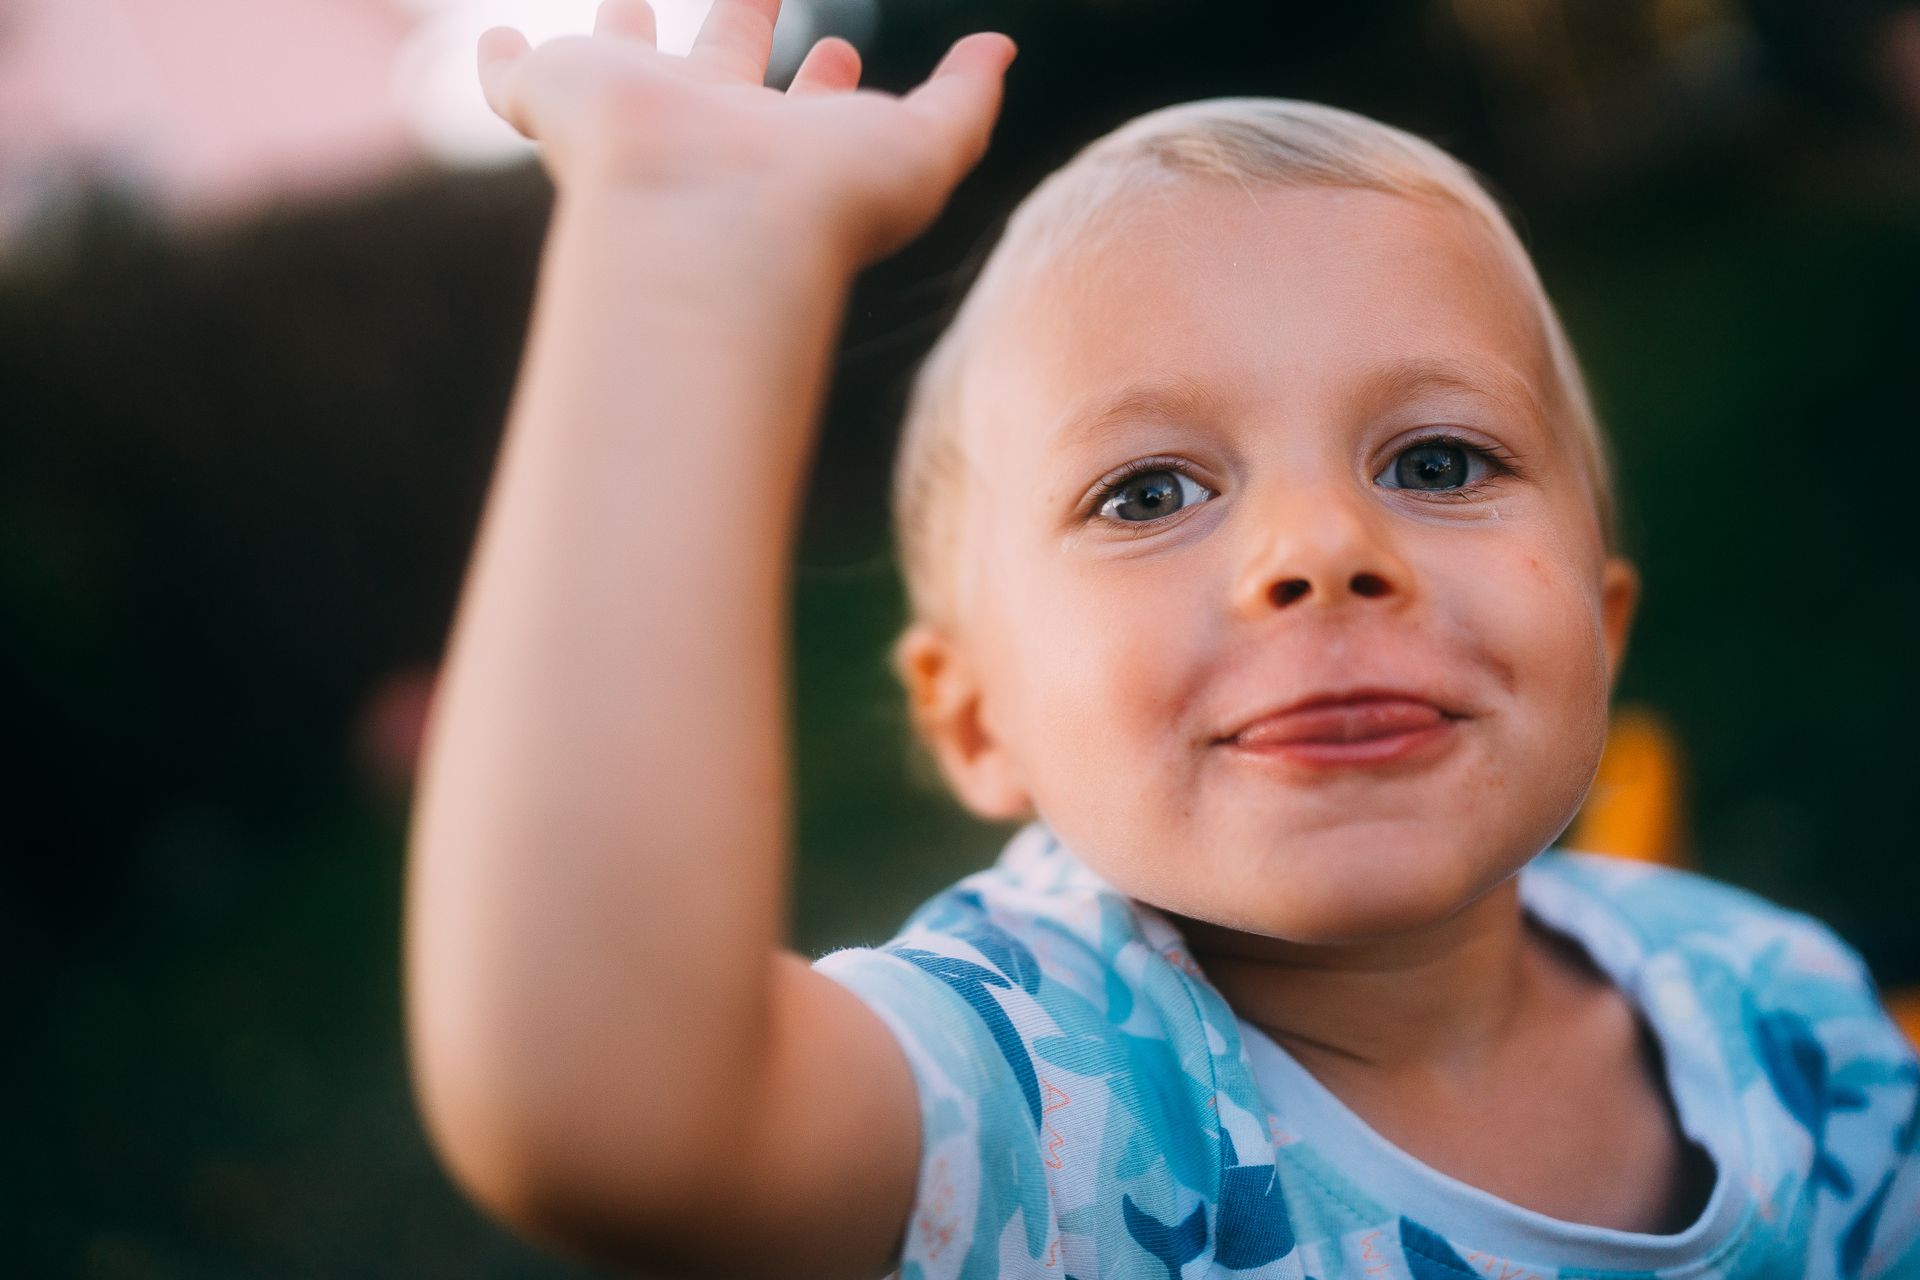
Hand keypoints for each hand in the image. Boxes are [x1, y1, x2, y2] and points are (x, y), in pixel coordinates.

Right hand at [478, 0, 1015, 266]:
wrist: (711, 229)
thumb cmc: (821, 205)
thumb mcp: (927, 148)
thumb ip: (967, 102)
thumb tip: (1002, 50)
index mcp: (781, 145)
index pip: (804, 104)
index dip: (824, 78)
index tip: (839, 49)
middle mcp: (706, 131)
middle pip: (720, 67)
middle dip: (740, 26)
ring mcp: (629, 120)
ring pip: (621, 58)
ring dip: (622, 27)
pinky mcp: (556, 103)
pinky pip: (514, 81)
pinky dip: (501, 65)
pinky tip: (493, 44)